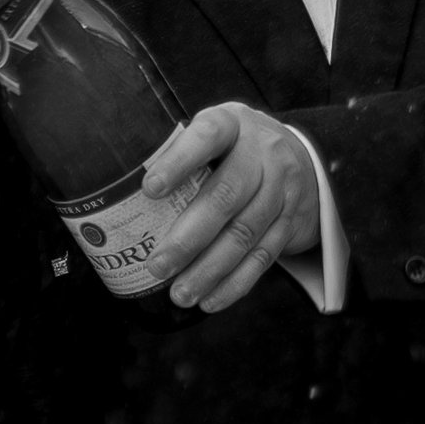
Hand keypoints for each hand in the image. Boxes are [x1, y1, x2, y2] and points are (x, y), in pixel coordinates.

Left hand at [139, 104, 322, 311]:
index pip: (207, 136)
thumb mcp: (214, 131)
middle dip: (189, 237)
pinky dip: (235, 283)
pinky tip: (210, 299)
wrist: (304, 157)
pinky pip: (263, 257)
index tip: (149, 189)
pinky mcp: (291, 222)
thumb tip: (119, 194)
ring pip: (245, 234)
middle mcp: (263, 153)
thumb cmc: (236, 148)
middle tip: (158, 265)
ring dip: (209, 270)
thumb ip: (179, 152)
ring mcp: (282, 188)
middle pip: (226, 197)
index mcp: (233, 124)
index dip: (178, 162)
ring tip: (180, 294)